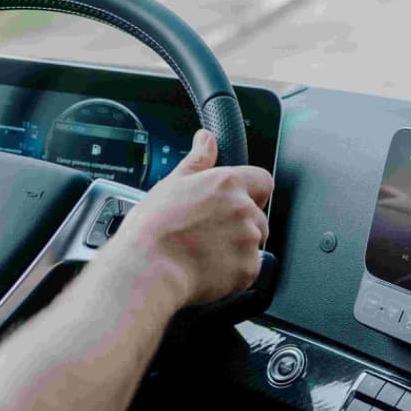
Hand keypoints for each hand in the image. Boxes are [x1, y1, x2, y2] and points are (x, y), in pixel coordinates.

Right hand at [108, 129, 272, 305]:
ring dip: (237, 248)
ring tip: (204, 253)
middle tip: (209, 232)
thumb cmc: (154, 228)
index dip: (251, 191)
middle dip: (240, 224)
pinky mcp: (248, 269)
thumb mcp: (172, 183)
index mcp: (227, 184)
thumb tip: (206, 138)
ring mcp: (248, 240)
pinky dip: (234, 272)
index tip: (235, 201)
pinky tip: (208, 269)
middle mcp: (243, 209)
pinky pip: (249, 269)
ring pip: (253, 243)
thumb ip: (198, 159)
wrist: (148, 268)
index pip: (262, 180)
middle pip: (257, 215)